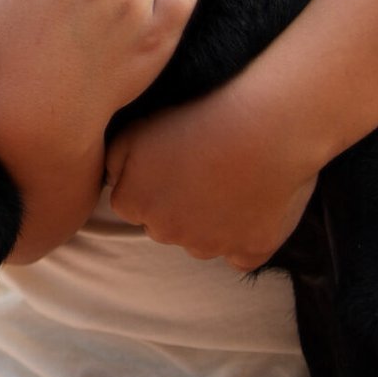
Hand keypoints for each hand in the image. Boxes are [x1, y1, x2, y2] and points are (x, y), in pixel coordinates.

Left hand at [106, 82, 315, 269]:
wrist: (263, 127)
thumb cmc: (199, 119)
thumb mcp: (136, 128)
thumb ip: (114, 159)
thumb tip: (114, 180)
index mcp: (135, 204)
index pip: (131, 204)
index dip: (152, 182)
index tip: (174, 161)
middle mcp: (167, 233)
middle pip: (166, 225)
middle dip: (177, 205)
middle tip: (203, 168)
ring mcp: (210, 246)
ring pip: (203, 243)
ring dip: (211, 222)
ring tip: (232, 181)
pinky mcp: (251, 251)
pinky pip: (242, 257)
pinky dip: (246, 239)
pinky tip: (254, 209)